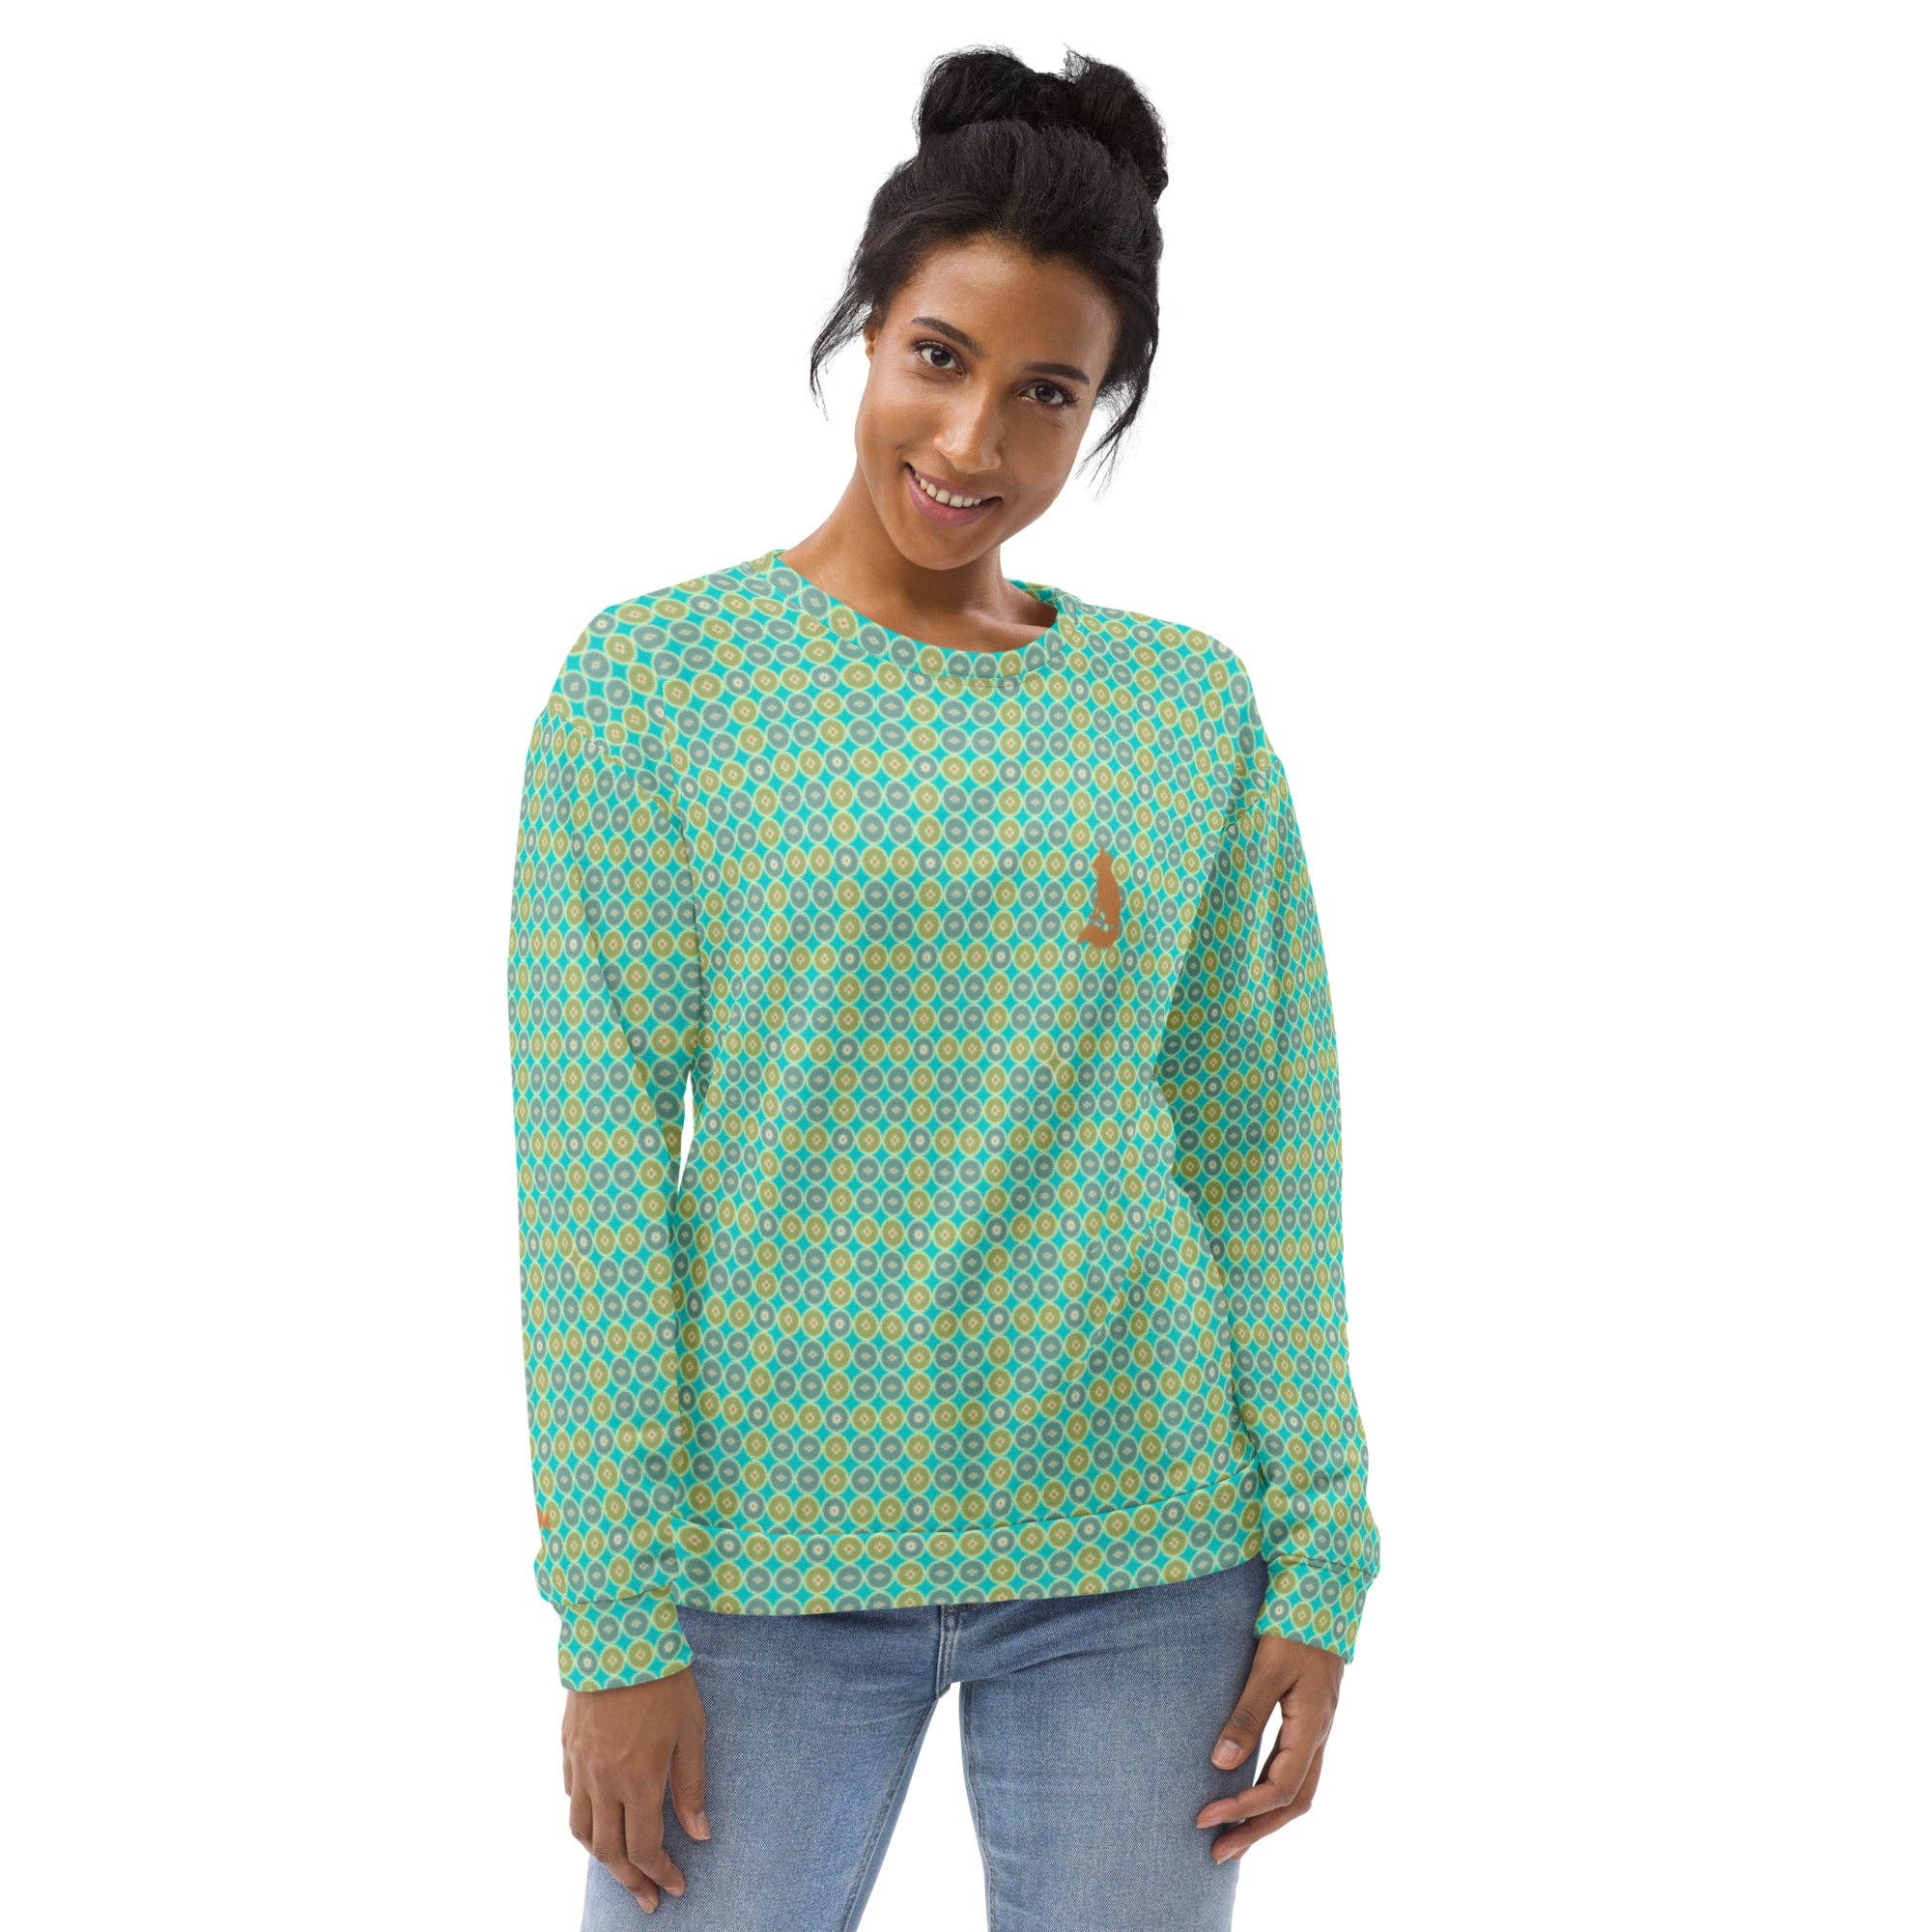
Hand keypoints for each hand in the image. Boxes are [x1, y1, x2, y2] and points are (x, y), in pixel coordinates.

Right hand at [562, 1665, 709, 1912]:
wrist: (617, 1635)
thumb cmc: (663, 1680)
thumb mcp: (691, 1730)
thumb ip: (691, 1784)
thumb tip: (699, 1833)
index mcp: (638, 1780)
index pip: (646, 1847)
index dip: (661, 1873)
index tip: (675, 1886)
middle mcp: (603, 1781)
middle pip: (610, 1851)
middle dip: (631, 1881)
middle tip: (647, 1899)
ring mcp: (581, 1766)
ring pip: (582, 1831)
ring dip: (602, 1858)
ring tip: (621, 1869)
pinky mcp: (568, 1747)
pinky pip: (570, 1798)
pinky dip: (584, 1820)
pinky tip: (598, 1820)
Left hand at [1195, 1633, 1343, 1863]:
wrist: (1323, 1598)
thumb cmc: (1293, 1628)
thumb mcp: (1267, 1668)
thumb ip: (1247, 1714)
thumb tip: (1221, 1763)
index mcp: (1311, 1727)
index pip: (1279, 1788)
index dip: (1243, 1808)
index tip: (1205, 1817)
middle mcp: (1319, 1737)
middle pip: (1293, 1803)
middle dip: (1255, 1830)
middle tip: (1216, 1853)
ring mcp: (1317, 1731)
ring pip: (1298, 1792)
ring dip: (1266, 1818)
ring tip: (1231, 1839)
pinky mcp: (1309, 1723)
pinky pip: (1295, 1772)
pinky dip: (1272, 1794)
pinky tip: (1251, 1796)